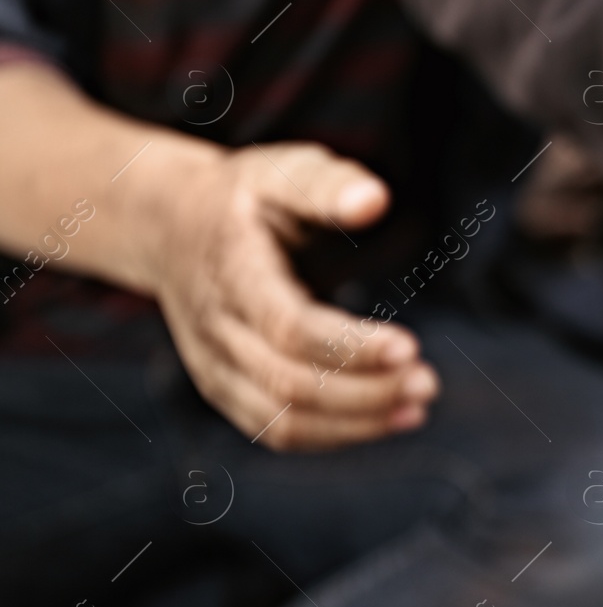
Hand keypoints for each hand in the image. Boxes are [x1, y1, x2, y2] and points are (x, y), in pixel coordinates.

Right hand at [137, 141, 437, 450]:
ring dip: (355, 423)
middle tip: (429, 384)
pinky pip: (275, 430)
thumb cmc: (245, 197)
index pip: (289, 328)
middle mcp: (215, 328)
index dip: (349, 347)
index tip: (411, 349)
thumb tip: (376, 199)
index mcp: (232, 273)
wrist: (169, 225)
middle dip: (365, 393)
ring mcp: (213, 365)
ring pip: (282, 420)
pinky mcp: (224, 388)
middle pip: (290, 383)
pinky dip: (333, 435)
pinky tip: (385, 419)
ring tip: (417, 406)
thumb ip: (328, 186)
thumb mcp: (283, 171)